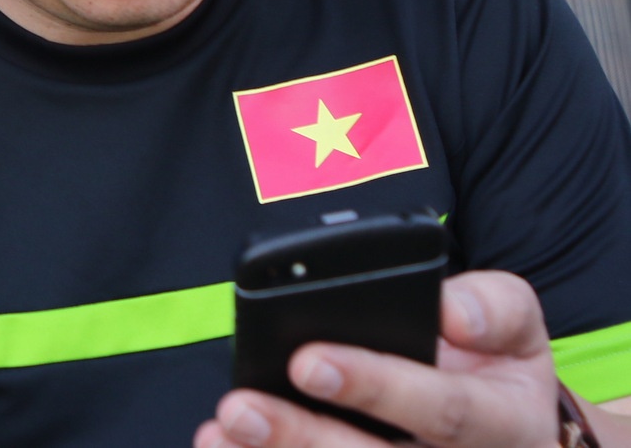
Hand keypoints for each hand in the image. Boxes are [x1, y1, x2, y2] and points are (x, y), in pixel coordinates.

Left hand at [193, 271, 560, 447]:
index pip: (441, 409)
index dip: (375, 386)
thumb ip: (493, 308)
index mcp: (501, 421)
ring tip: (224, 429)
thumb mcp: (518, 327)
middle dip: (303, 434)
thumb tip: (450, 314)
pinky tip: (224, 447)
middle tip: (241, 407)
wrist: (508, 429)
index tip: (307, 361)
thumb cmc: (496, 365)